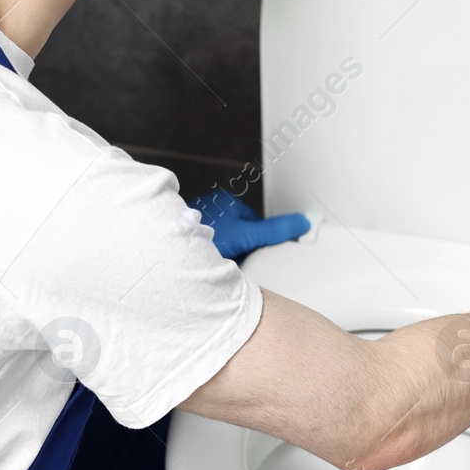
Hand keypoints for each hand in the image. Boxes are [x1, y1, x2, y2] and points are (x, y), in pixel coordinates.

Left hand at [186, 190, 308, 261]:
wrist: (168, 253)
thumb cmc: (203, 238)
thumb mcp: (248, 235)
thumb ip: (275, 231)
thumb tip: (301, 222)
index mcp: (225, 201)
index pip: (253, 220)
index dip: (258, 239)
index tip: (258, 251)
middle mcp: (209, 209)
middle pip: (236, 231)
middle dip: (240, 247)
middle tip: (239, 261)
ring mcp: (195, 224)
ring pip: (219, 241)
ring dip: (222, 254)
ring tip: (220, 265)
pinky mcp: (184, 239)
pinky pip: (203, 249)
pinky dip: (206, 258)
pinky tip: (206, 267)